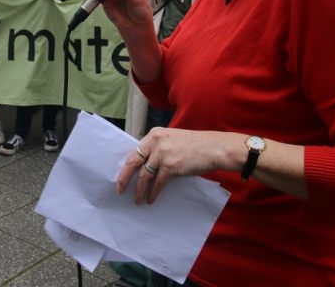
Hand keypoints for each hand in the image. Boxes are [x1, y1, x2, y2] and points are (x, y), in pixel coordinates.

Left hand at [117, 128, 243, 204]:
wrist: (214, 148)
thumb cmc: (195, 145)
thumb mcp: (172, 139)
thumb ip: (158, 148)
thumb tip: (145, 165)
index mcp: (154, 134)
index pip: (134, 152)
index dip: (127, 166)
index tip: (122, 176)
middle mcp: (155, 142)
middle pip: (133, 162)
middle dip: (125, 178)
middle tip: (120, 190)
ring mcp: (162, 154)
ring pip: (144, 175)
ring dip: (140, 190)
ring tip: (138, 200)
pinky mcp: (170, 166)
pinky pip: (157, 183)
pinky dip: (153, 193)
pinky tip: (151, 199)